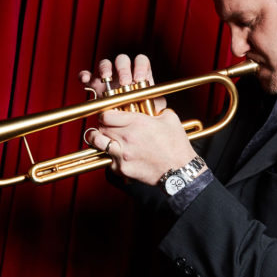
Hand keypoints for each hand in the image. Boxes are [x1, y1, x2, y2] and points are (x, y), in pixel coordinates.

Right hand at [77, 53, 165, 111]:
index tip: (140, 78)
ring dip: (105, 68)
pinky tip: (85, 79)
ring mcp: (108, 77)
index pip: (141, 61)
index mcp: (138, 74)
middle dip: (124, 69)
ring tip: (106, 78)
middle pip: (122, 60)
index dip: (140, 67)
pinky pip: (87, 75)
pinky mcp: (94, 84)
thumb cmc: (141, 115)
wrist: (125, 125)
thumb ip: (156, 105)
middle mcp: (123, 72)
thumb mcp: (151, 110)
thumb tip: (161, 105)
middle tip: (125, 82)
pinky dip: (85, 75)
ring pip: (105, 63)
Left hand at [79, 54, 191, 184]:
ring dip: (98, 139)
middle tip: (106, 127)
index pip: (106, 115)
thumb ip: (157, 109)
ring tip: (103, 139)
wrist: (179, 170)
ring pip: (97, 143)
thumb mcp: (170, 119)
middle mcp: (127, 137)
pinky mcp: (123, 168)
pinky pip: (108, 161)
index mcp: (137, 122)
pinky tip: (117, 156)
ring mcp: (123, 154)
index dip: (105, 114)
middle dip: (101, 125)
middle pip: (100, 127)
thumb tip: (152, 106)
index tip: (108, 116)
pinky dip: (110, 158)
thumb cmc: (176, 145)